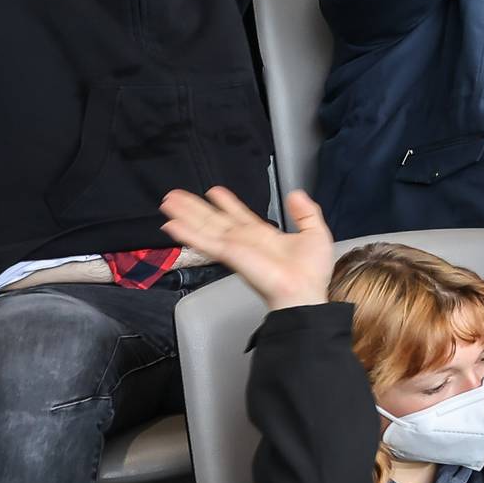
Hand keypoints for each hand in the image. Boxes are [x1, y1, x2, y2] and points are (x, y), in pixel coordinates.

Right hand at [157, 186, 332, 310]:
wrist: (305, 291)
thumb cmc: (310, 271)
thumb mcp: (315, 233)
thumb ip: (306, 212)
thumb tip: (296, 193)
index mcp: (263, 235)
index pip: (239, 215)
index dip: (227, 203)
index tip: (214, 191)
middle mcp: (244, 240)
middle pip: (214, 219)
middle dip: (195, 207)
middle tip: (176, 195)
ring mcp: (234, 247)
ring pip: (204, 227)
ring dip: (185, 215)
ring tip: (168, 202)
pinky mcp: (229, 255)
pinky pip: (204, 242)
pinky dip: (187, 233)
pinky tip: (172, 225)